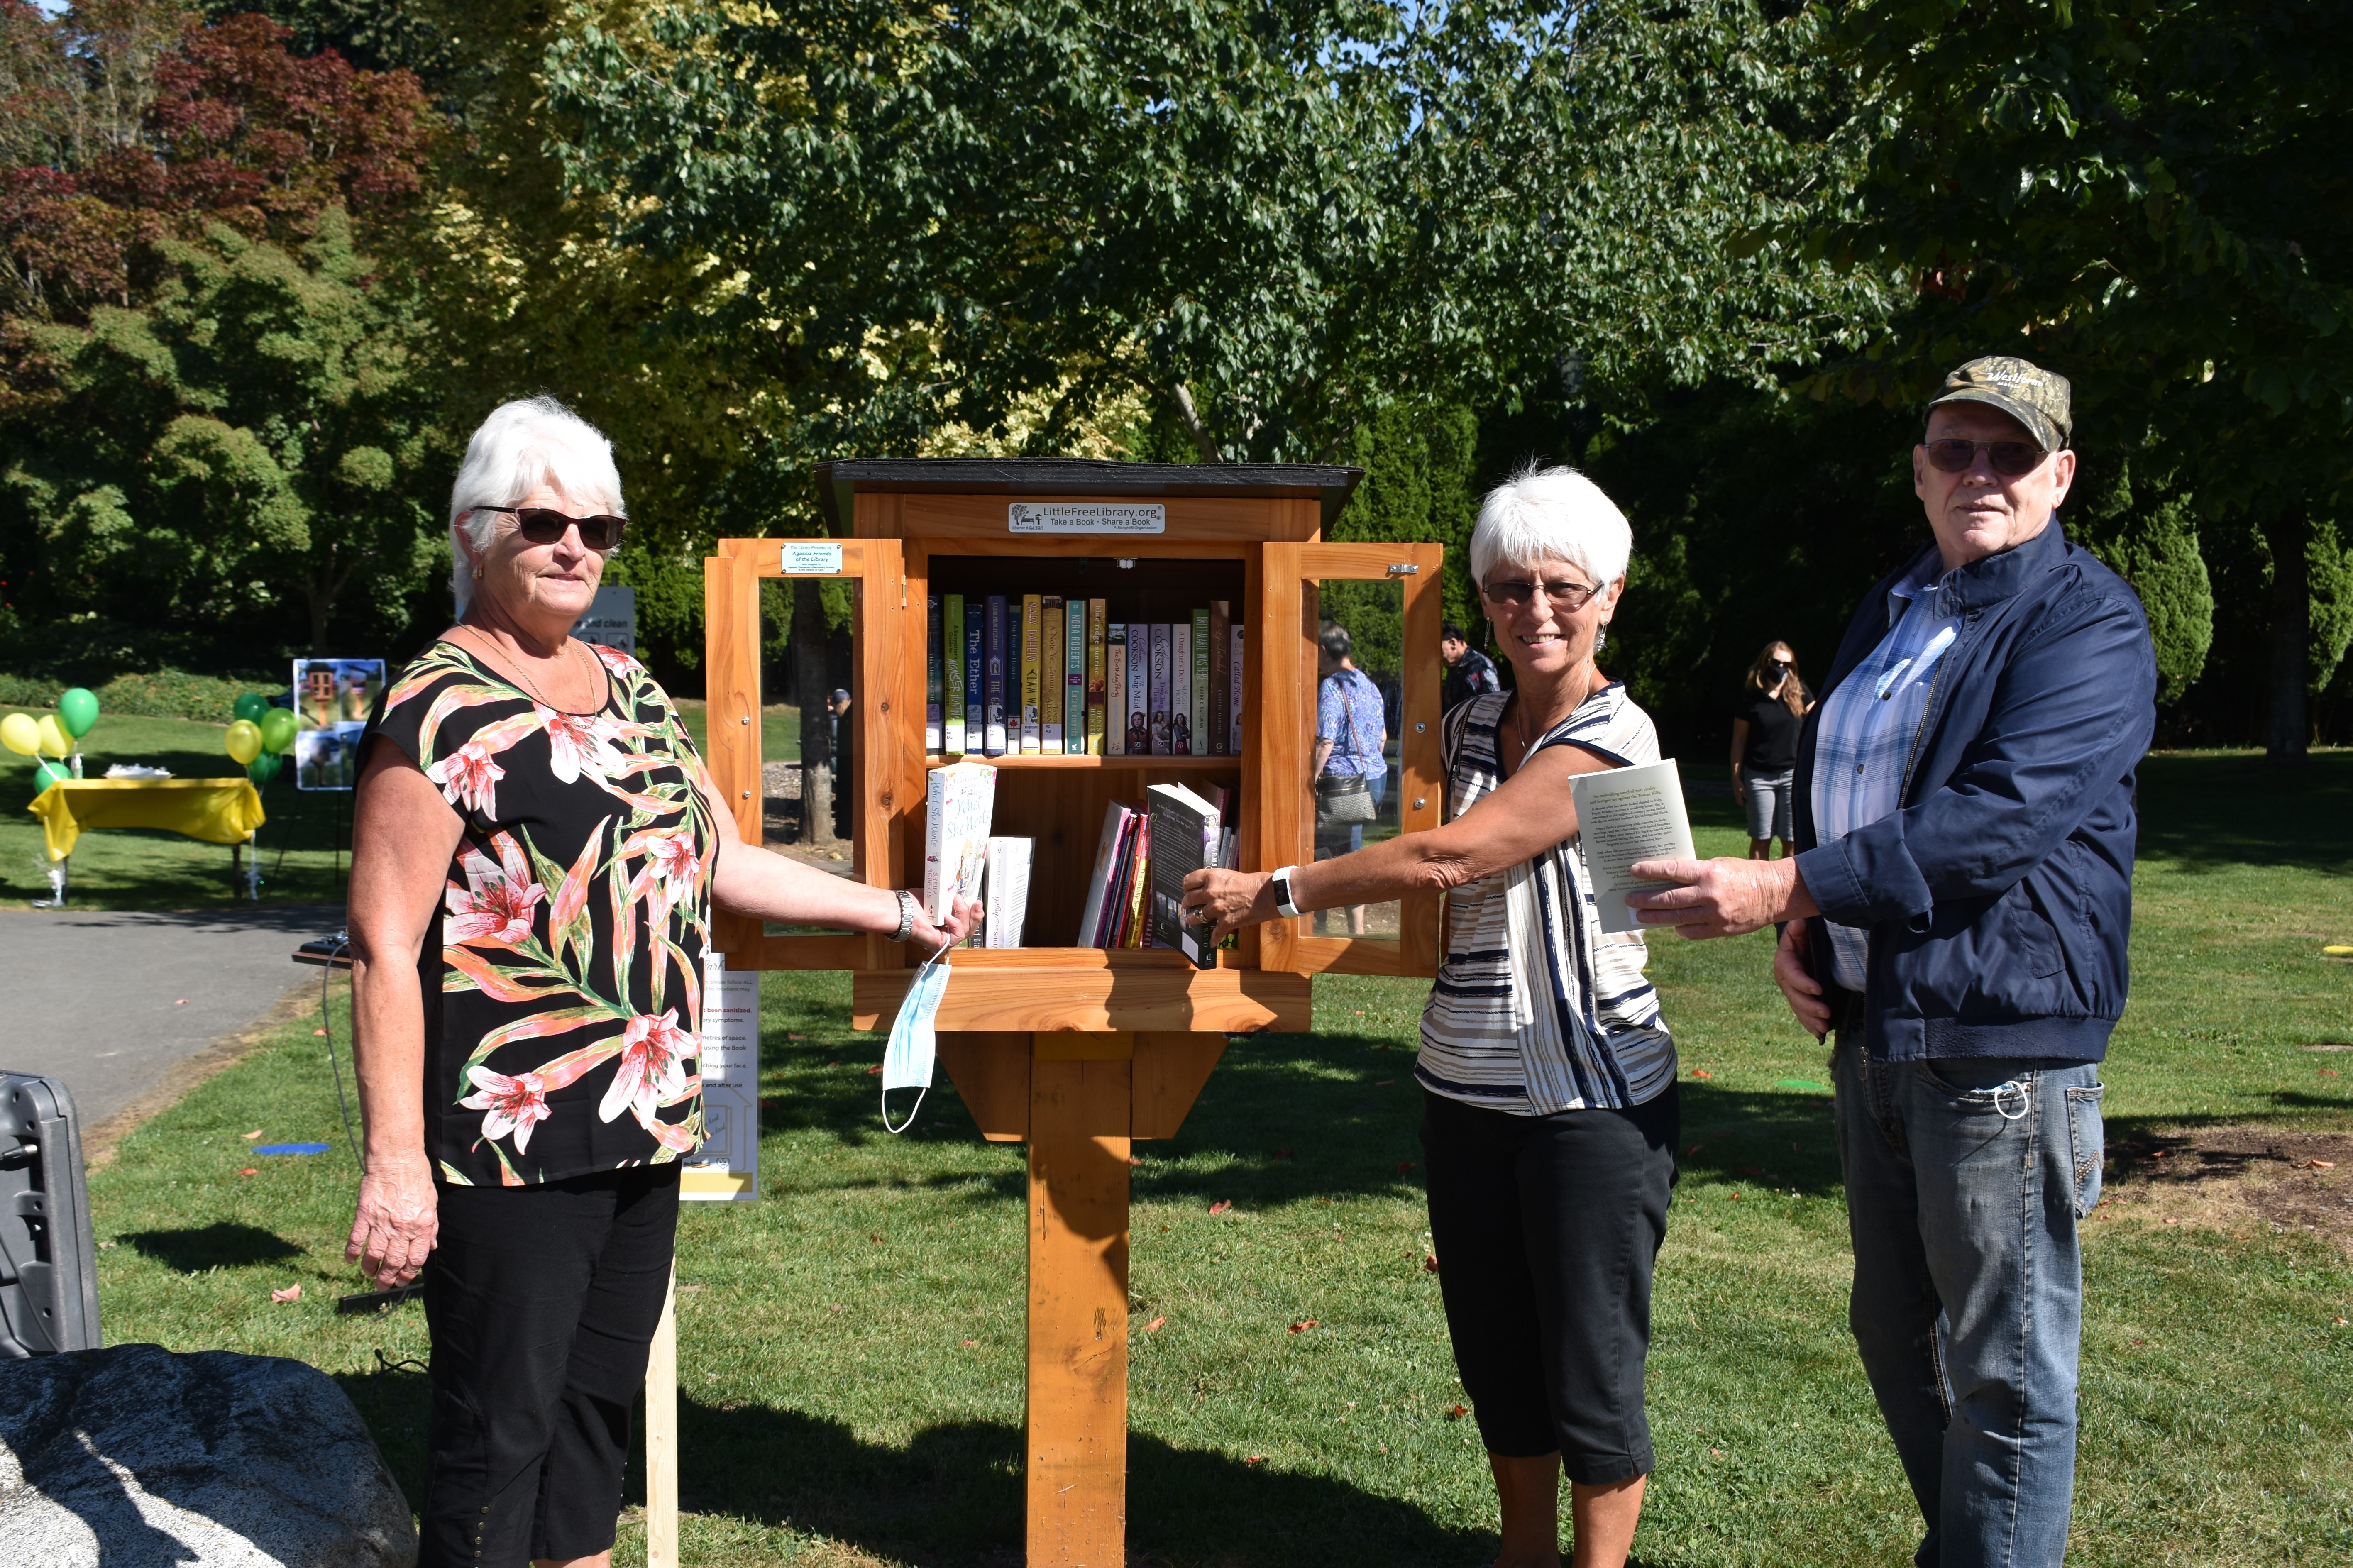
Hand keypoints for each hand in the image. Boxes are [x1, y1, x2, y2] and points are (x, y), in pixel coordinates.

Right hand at [345, 1151, 437, 1287]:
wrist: (397, 1159)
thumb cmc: (417, 1180)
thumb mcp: (432, 1203)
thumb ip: (431, 1227)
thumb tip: (431, 1247)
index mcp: (421, 1226)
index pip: (416, 1259)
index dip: (408, 1274)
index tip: (402, 1280)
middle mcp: (402, 1228)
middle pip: (394, 1262)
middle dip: (388, 1279)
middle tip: (383, 1286)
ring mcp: (381, 1222)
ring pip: (374, 1255)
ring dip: (371, 1269)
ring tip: (370, 1275)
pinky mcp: (364, 1215)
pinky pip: (356, 1240)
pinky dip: (351, 1253)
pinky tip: (350, 1261)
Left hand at [914, 894, 981, 950]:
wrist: (904, 909)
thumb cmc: (914, 903)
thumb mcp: (940, 897)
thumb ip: (952, 898)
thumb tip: (962, 895)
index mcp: (946, 922)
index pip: (967, 921)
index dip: (974, 912)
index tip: (976, 900)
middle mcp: (946, 932)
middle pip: (970, 928)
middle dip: (976, 915)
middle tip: (976, 903)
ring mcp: (945, 939)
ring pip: (966, 931)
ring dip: (964, 914)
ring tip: (956, 902)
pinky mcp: (942, 943)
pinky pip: (958, 935)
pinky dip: (956, 924)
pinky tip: (948, 916)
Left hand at [1183, 868, 1274, 941]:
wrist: (1268, 894)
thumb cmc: (1254, 882)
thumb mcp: (1230, 875)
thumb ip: (1217, 882)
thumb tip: (1210, 888)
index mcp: (1212, 877)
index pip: (1188, 881)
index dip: (1186, 887)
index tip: (1187, 890)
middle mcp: (1211, 892)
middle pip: (1189, 899)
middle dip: (1187, 903)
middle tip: (1187, 905)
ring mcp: (1217, 908)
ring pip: (1196, 916)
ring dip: (1192, 919)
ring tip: (1190, 920)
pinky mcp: (1226, 922)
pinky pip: (1215, 934)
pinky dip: (1214, 939)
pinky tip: (1213, 942)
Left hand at [1625, 855, 1814, 938]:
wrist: (1775, 893)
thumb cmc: (1745, 873)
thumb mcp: (1719, 865)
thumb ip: (1695, 874)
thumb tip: (1668, 880)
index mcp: (1708, 873)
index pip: (1672, 871)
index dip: (1651, 872)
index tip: (1634, 871)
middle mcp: (1709, 895)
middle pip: (1669, 899)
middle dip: (1645, 899)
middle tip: (1629, 899)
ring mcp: (1715, 915)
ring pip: (1677, 918)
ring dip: (1656, 918)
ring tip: (1640, 916)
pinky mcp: (1722, 929)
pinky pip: (1694, 932)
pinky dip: (1681, 929)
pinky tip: (1672, 926)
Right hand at [1775, 920, 1831, 1037]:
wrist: (1802, 943)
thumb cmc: (1803, 934)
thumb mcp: (1800, 929)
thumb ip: (1799, 928)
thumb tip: (1799, 922)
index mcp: (1784, 962)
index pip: (1792, 975)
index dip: (1803, 983)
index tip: (1819, 990)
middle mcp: (1785, 979)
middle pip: (1794, 996)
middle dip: (1810, 1007)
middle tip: (1826, 1013)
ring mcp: (1791, 991)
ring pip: (1798, 1008)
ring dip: (1810, 1019)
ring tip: (1824, 1028)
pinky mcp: (1799, 999)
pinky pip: (1802, 1014)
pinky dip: (1809, 1024)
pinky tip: (1819, 1033)